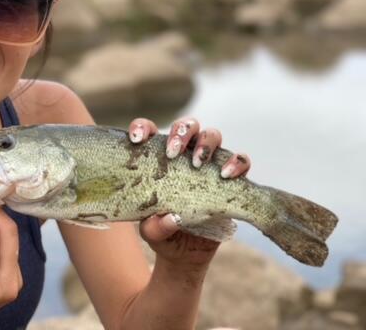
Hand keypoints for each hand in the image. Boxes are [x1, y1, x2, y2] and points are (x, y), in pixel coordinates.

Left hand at [127, 117, 251, 268]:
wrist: (186, 253)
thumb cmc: (162, 232)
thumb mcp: (151, 232)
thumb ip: (154, 227)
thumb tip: (171, 218)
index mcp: (157, 158)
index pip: (148, 130)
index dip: (142, 127)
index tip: (137, 140)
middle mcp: (184, 154)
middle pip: (186, 126)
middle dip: (180, 132)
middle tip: (173, 152)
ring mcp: (209, 163)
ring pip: (212, 135)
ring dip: (206, 144)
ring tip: (197, 163)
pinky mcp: (231, 177)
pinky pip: (241, 160)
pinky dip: (237, 162)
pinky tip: (227, 175)